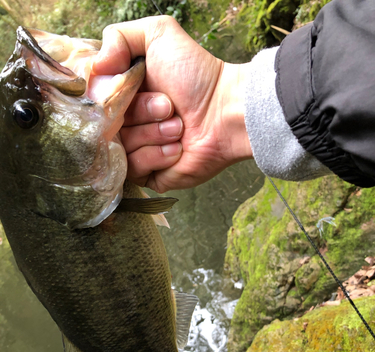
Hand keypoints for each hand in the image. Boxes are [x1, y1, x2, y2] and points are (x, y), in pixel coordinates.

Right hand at [93, 16, 252, 192]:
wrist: (226, 112)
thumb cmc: (197, 75)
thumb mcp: (157, 34)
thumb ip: (118, 36)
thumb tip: (96, 68)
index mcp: (121, 93)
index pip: (92, 99)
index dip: (110, 94)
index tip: (130, 84)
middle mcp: (124, 122)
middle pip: (104, 125)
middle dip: (140, 112)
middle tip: (169, 106)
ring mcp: (135, 149)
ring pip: (119, 147)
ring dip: (153, 133)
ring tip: (179, 127)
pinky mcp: (148, 175)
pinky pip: (133, 169)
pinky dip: (157, 155)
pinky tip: (178, 148)